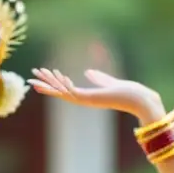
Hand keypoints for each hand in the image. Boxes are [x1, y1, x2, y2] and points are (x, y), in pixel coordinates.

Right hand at [28, 43, 164, 122]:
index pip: (68, 90)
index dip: (55, 82)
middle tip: (31, 78)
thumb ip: (99, 78)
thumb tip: (88, 72)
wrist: (142, 101)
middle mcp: (86, 100)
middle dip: (46, 85)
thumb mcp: (111, 82)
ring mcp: (89, 101)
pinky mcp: (93, 100)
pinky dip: (63, 85)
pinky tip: (56, 76)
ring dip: (50, 83)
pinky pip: (73, 92)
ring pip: (63, 92)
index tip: (45, 74)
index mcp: (90, 96)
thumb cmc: (131, 93)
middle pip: (60, 92)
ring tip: (36, 75)